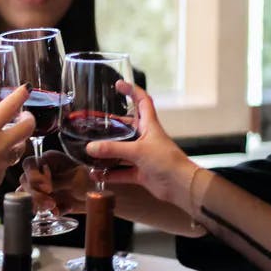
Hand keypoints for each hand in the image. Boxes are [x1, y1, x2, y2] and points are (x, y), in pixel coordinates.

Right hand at [0, 85, 35, 206]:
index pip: (9, 107)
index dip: (20, 95)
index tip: (26, 89)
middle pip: (27, 129)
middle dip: (29, 120)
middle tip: (23, 117)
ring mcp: (1, 164)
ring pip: (20, 149)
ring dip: (18, 141)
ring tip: (9, 139)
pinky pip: (5, 166)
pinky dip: (1, 161)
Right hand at [19, 151, 91, 213]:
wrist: (100, 197)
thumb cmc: (92, 180)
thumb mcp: (77, 178)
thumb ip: (59, 181)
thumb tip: (45, 187)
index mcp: (49, 159)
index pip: (30, 163)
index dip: (34, 176)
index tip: (48, 188)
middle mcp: (42, 171)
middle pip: (25, 181)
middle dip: (35, 194)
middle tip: (50, 203)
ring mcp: (42, 187)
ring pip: (27, 195)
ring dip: (38, 204)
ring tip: (54, 208)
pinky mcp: (45, 201)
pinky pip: (37, 208)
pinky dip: (47, 212)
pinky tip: (61, 211)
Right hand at [85, 82, 198, 211]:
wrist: (181, 186)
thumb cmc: (167, 161)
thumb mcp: (138, 150)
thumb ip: (113, 149)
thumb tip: (90, 148)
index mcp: (149, 125)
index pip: (142, 101)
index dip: (132, 90)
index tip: (118, 84)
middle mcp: (145, 138)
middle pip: (126, 127)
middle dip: (111, 127)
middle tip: (94, 125)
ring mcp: (142, 156)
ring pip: (121, 151)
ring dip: (107, 153)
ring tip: (89, 151)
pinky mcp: (140, 172)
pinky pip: (120, 171)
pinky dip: (109, 173)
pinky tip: (95, 174)